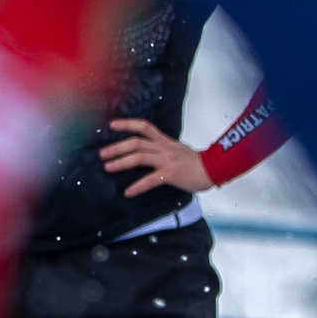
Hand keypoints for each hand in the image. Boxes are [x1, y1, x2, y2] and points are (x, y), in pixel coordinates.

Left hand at [99, 117, 214, 196]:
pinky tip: (128, 192)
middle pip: (136, 142)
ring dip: (121, 162)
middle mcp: (164, 148)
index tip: (111, 125)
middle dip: (117, 147)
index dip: (127, 124)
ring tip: (107, 167)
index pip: (144, 127)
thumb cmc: (197, 162)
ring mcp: (167, 160)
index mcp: (165, 141)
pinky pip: (150, 180)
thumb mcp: (179, 150)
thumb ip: (164, 150)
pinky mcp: (170, 174)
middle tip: (101, 154)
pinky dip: (137, 186)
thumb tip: (149, 153)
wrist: (215, 168)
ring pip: (139, 157)